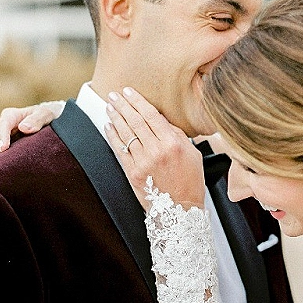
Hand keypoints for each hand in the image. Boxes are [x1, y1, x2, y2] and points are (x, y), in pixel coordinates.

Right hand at [0, 101, 64, 153]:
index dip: (2, 136)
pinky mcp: (8, 145)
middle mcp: (4, 126)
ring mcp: (5, 136)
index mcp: (11, 116)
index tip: (3, 148)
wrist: (50, 120)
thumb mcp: (45, 114)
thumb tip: (24, 128)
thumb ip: (37, 119)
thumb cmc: (46, 116)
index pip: (3, 126)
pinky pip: (0, 152)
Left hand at [105, 87, 204, 209]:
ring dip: (115, 117)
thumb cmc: (190, 182)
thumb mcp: (193, 154)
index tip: (129, 92)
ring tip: (110, 106)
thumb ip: (177, 134)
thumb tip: (161, 119)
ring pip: (125, 134)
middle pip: (135, 121)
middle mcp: (156, 151)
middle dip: (122, 105)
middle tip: (114, 95)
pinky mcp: (132, 173)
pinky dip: (113, 136)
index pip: (151, 115)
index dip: (137, 101)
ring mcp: (142, 162)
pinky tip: (109, 127)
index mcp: (173, 143)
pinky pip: (120, 150)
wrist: (180, 210)